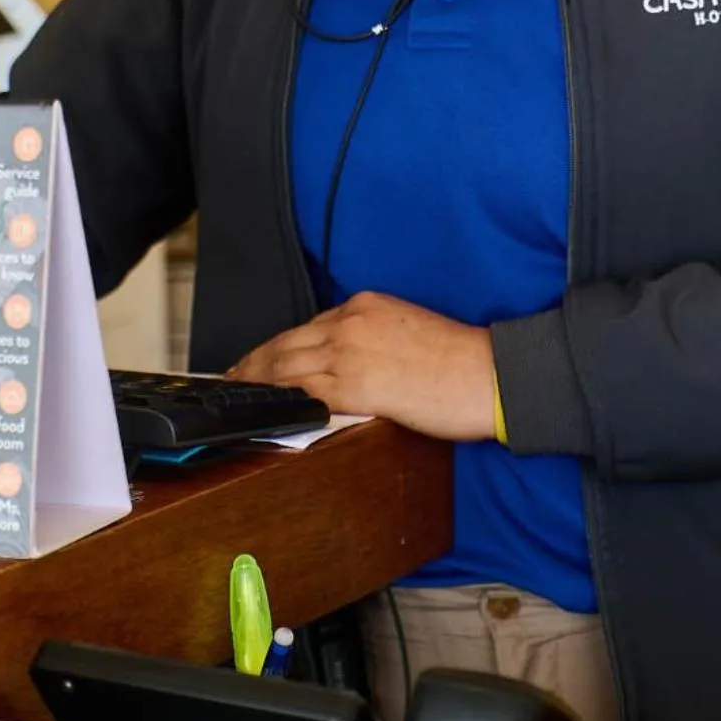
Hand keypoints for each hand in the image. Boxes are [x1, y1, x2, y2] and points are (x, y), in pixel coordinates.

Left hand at [229, 292, 495, 441]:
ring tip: (236, 397)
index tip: (257, 360)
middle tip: (230, 380)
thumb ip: (373, 340)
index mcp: (365, 306)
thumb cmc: (460, 360)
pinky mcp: (356, 386)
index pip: (306, 328)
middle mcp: (351, 323)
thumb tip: (349, 366)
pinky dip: (278, 402)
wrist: (490, 374)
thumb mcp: (409, 331)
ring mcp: (350, 353)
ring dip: (255, 384)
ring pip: (285, 368)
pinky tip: (264, 413)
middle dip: (253, 364)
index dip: (275, 347)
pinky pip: (304, 395)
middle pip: (286, 344)